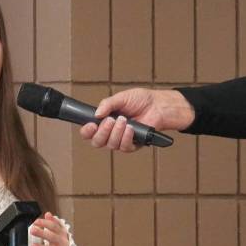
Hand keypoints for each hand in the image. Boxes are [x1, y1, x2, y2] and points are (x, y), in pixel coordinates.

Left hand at [30, 212, 70, 245]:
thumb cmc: (61, 240)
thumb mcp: (59, 230)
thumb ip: (53, 222)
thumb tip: (48, 214)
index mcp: (62, 233)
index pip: (54, 226)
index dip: (45, 223)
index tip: (36, 221)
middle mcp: (61, 242)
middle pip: (52, 237)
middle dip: (42, 233)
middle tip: (32, 230)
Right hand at [79, 88, 193, 151]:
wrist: (158, 105)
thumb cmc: (141, 100)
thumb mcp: (121, 98)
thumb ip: (107, 104)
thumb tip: (96, 113)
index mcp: (104, 121)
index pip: (89, 132)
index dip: (87, 131)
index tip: (91, 125)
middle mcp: (111, 132)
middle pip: (97, 142)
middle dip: (102, 132)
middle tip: (110, 121)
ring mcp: (121, 139)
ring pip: (111, 145)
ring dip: (116, 132)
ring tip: (124, 120)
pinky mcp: (133, 145)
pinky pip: (125, 147)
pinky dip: (126, 137)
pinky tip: (131, 128)